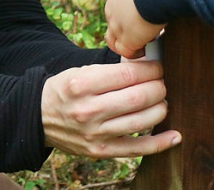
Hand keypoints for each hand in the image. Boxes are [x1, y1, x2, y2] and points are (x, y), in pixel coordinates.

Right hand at [41, 61, 180, 157]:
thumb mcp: (81, 72)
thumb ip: (111, 70)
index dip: (150, 69)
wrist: (39, 118)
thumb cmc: (65, 90)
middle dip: (158, 86)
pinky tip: (175, 135)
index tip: (158, 66)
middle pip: (138, 97)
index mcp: (82, 84)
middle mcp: (88, 110)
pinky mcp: (101, 151)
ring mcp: (96, 133)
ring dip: (160, 108)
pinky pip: (138, 149)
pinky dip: (161, 143)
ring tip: (161, 100)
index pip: (127, 74)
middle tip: (162, 81)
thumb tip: (147, 61)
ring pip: (142, 120)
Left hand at [104, 0, 165, 58]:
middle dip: (124, 29)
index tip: (140, 18)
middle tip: (141, 33)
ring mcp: (117, 25)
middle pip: (113, 23)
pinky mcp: (126, 39)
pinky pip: (126, 52)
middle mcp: (112, 9)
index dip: (127, 15)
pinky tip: (146, 51)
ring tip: (142, 45)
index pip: (117, 8)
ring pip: (114, 40)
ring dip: (127, 44)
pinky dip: (135, 53)